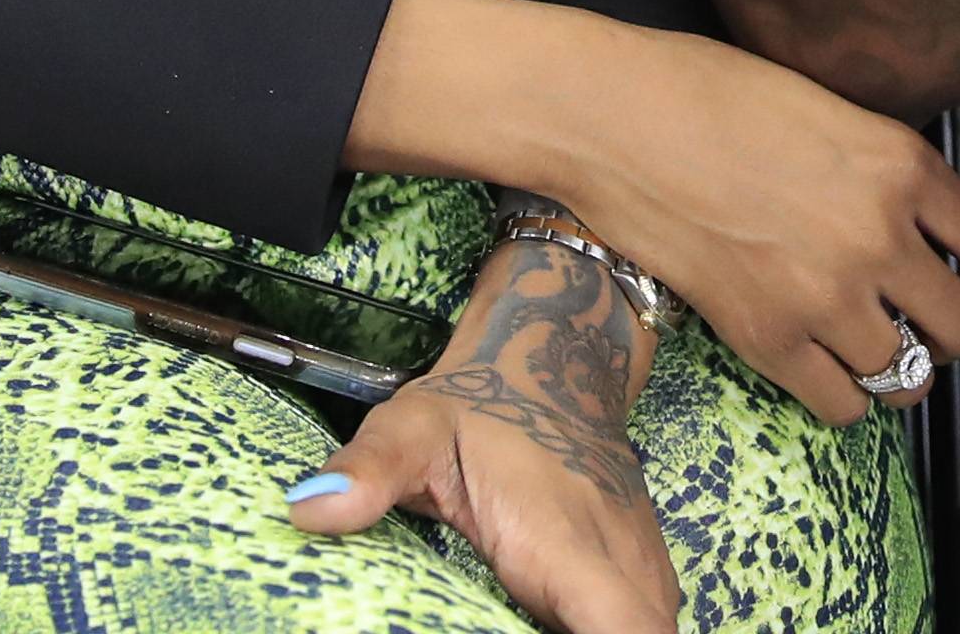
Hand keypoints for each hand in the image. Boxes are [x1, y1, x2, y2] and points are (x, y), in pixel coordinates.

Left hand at [290, 239, 678, 633]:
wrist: (555, 353)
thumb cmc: (479, 402)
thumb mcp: (413, 426)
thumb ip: (369, 471)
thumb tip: (308, 510)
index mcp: (560, 537)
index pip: (621, 626)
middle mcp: (616, 555)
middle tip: (519, 629)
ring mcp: (640, 559)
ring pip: (652, 626)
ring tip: (534, 624)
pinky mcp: (644, 564)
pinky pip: (645, 616)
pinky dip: (613, 627)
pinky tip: (557, 622)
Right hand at [551, 19, 959, 425]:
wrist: (621, 121)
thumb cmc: (713, 94)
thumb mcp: (832, 110)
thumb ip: (884, 169)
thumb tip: (918, 221)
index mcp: (903, 167)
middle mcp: (880, 237)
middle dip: (949, 329)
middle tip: (918, 315)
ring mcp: (826, 296)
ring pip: (906, 376)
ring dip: (893, 364)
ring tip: (864, 340)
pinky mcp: (768, 340)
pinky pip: (842, 406)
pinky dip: (842, 394)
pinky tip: (824, 363)